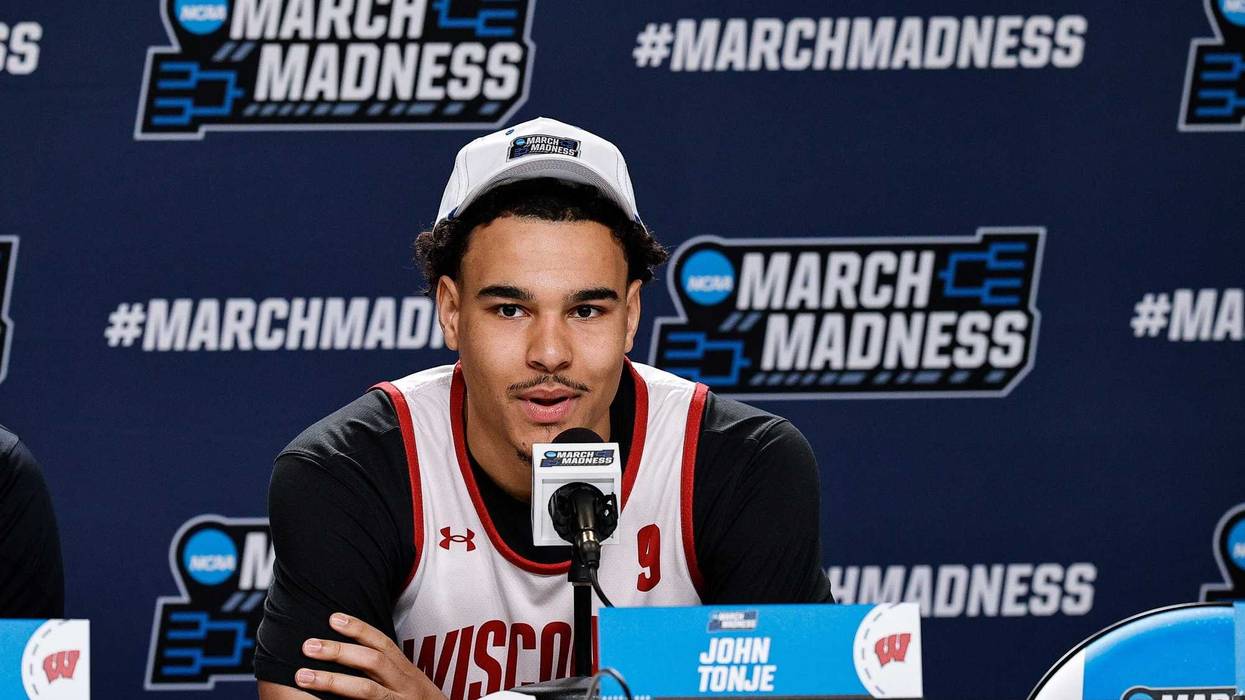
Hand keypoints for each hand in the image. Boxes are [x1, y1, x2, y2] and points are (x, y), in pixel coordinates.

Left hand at [296, 613, 445, 699]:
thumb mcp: (408, 684)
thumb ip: (386, 672)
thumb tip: (352, 656)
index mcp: (407, 673)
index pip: (383, 644)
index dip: (359, 629)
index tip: (333, 619)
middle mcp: (405, 687)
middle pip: (373, 663)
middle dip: (339, 652)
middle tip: (308, 646)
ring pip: (366, 691)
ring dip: (332, 682)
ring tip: (303, 676)